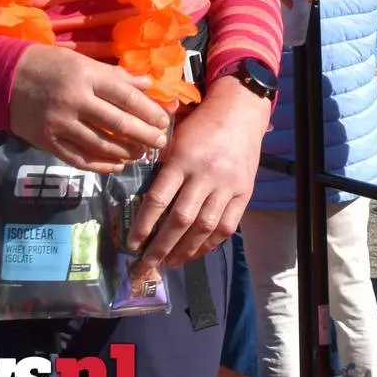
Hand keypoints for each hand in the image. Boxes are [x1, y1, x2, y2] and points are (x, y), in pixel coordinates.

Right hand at [7, 44, 170, 172]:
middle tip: (159, 143)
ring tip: (141, 155)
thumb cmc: (48, 65)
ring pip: (101, 145)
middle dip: (144, 136)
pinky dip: (101, 166)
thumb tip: (148, 83)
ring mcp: (59, 124)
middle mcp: (75, 100)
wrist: (2, 77)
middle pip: (118, 124)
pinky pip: (79, 159)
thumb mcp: (82, 62)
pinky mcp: (47, 142)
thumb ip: (115, 75)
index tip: (164, 121)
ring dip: (126, 153)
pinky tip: (116, 166)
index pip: (126, 96)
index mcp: (87, 76)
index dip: (149, 111)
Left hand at [129, 74, 273, 278]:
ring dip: (185, 250)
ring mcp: (227, 185)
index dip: (143, 225)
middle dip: (161, 246)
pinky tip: (196, 252)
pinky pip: (227, 226)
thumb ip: (162, 168)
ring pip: (204, 227)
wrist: (240, 112)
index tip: (132, 244)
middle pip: (180, 219)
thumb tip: (142, 204)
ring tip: (170, 263)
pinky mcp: (244, 192)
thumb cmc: (200, 125)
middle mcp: (205, 174)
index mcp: (182, 159)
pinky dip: (210, 243)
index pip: (158, 199)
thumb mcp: (175, 139)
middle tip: (147, 264)